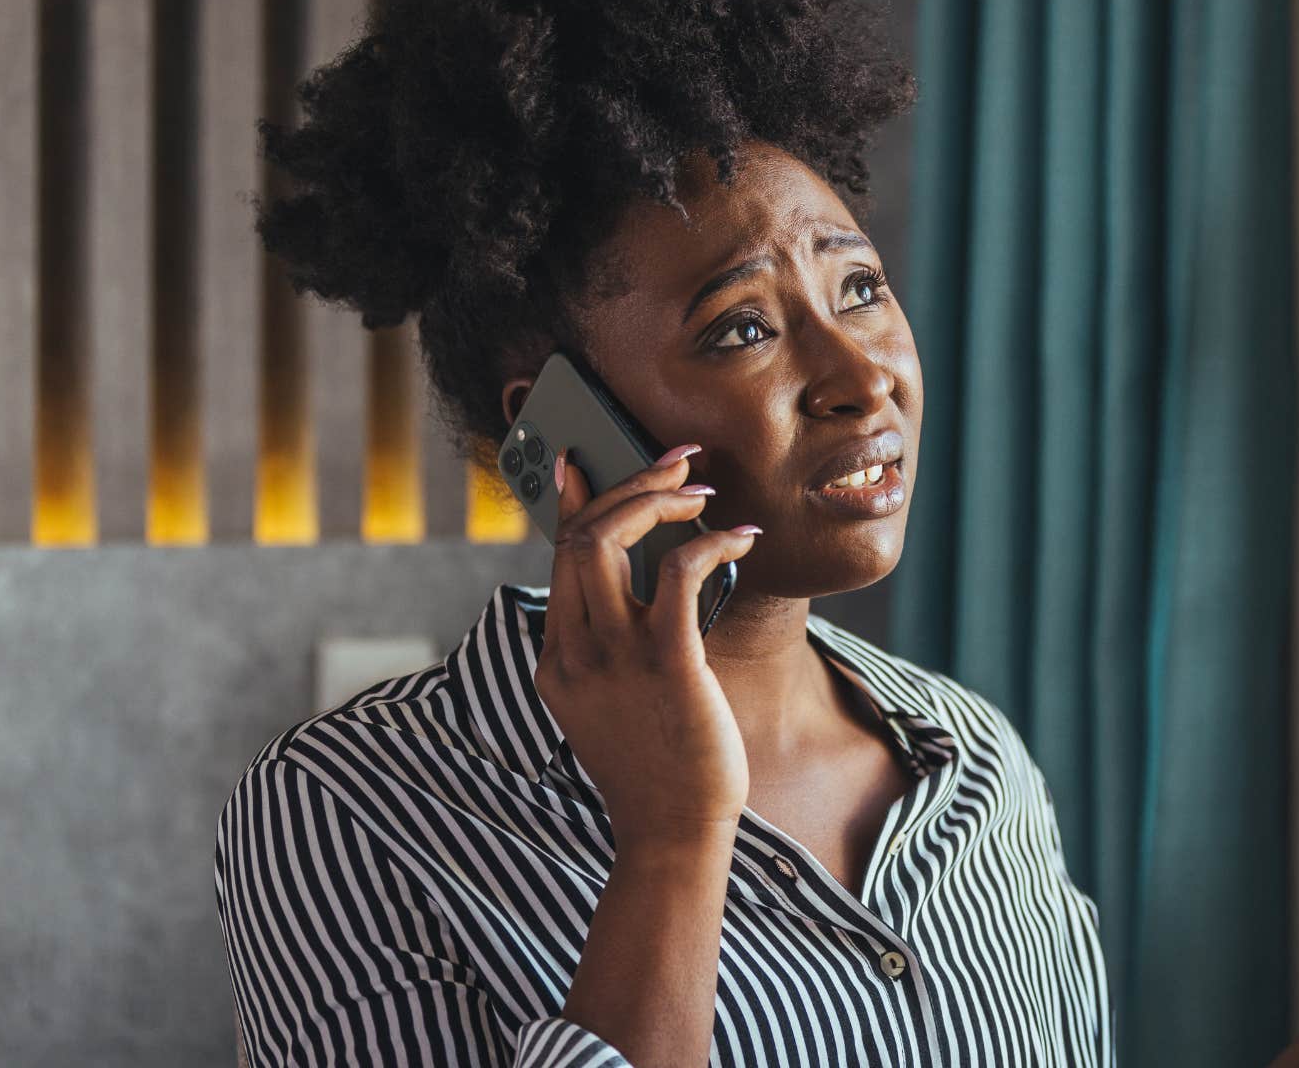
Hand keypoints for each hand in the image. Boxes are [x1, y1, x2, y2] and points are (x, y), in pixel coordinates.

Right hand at [532, 442, 761, 850]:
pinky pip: (677, 574)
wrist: (671, 837)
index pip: (557, 560)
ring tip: (702, 493)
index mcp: (557, 661)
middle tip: (675, 465)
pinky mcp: (667, 665)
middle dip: (625, 485)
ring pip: (609, 541)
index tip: (581, 462)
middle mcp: (575, 652)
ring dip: (658, 501)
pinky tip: (742, 540)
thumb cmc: (659, 770)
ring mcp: (614, 658)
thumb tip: (643, 597)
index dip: (570, 503)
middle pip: (577, 537)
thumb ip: (609, 652)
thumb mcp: (613, 706)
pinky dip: (710, 543)